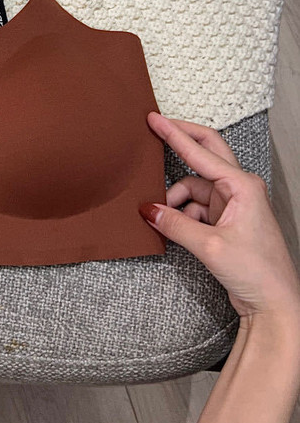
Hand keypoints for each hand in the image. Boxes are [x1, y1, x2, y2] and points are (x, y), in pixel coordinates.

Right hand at [141, 120, 299, 341]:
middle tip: (156, 132)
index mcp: (242, 185)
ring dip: (177, 200)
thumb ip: (176, 226)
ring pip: (196, 190)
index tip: (155, 120)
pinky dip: (183, 216)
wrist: (273, 302)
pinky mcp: (227, 223)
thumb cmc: (257, 272)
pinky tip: (171, 228)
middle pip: (204, 156)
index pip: (202, 151)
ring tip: (161, 218)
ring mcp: (233, 206)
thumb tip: (150, 211)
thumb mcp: (210, 247)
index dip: (175, 135)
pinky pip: (198, 210)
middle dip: (181, 145)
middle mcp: (240, 190)